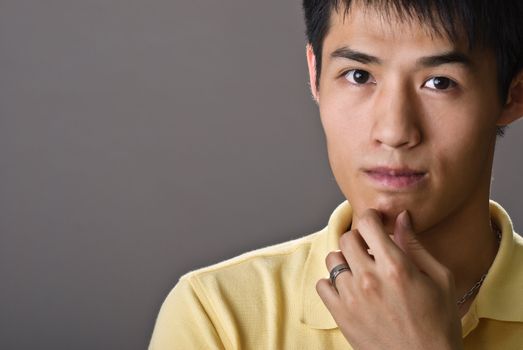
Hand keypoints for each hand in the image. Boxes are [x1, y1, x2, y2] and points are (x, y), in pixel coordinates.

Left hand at [316, 209, 462, 349]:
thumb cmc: (439, 323)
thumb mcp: (440, 279)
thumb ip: (415, 245)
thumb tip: (401, 217)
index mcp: (396, 267)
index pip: (367, 223)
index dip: (371, 217)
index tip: (375, 222)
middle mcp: (369, 279)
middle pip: (347, 238)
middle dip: (360, 239)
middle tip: (371, 249)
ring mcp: (351, 298)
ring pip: (332, 259)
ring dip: (346, 260)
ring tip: (361, 270)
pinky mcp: (340, 315)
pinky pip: (322, 285)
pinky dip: (333, 283)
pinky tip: (350, 289)